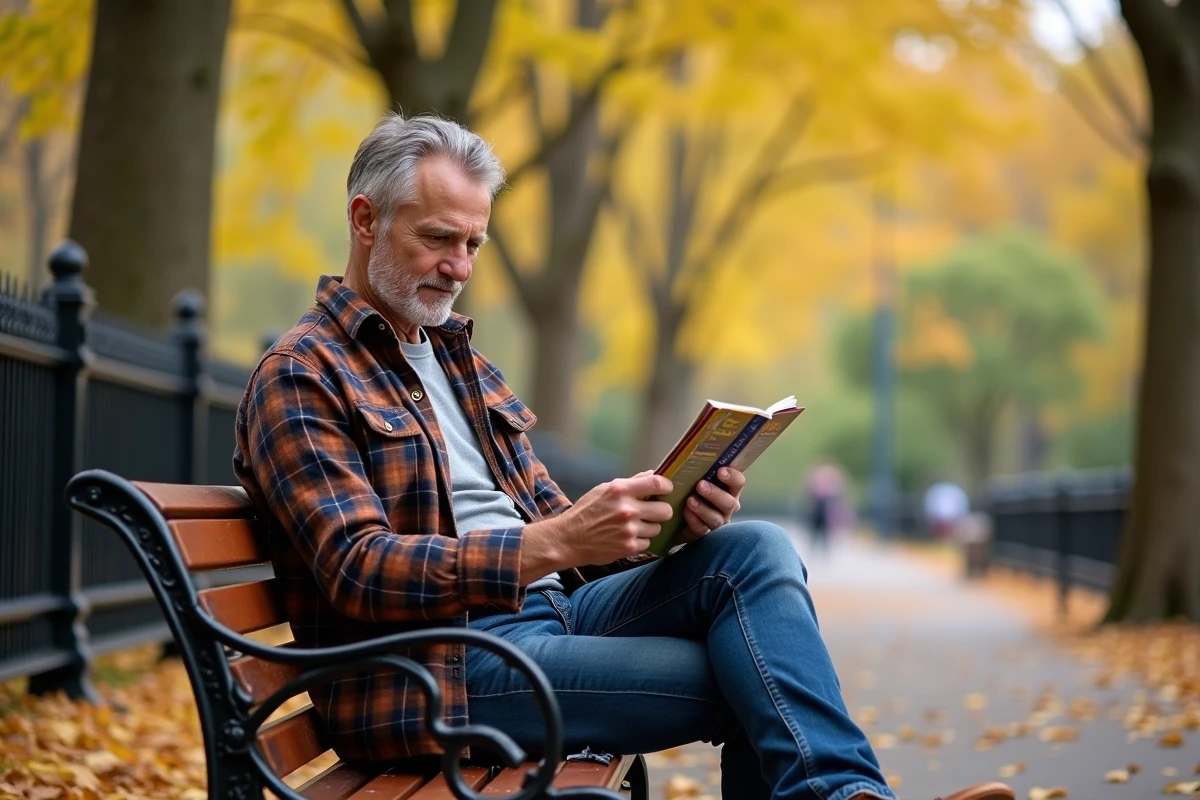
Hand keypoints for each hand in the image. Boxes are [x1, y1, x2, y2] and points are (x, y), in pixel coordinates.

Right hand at [535, 472, 674, 568]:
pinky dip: (640, 540)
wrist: (569, 539)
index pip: (657, 483)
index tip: (668, 490)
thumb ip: (631, 482)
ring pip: (657, 528)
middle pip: (665, 510)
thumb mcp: (605, 489)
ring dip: (650, 527)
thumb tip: (653, 474)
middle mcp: (627, 509)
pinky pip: (648, 542)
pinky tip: (627, 537)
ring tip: (635, 526)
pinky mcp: (629, 547)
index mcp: (620, 490)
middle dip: (661, 511)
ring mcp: (629, 530)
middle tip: (653, 512)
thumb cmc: (586, 511)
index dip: (668, 486)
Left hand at [676, 467, 745, 543]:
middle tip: (700, 485)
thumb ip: (696, 469)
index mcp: (728, 489)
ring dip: (703, 508)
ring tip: (690, 500)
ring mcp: (716, 521)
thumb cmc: (688, 489)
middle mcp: (727, 507)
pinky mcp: (703, 533)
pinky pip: (701, 529)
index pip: (738, 482)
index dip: (733, 477)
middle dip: (715, 494)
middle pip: (729, 503)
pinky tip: (685, 512)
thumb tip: (690, 454)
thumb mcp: (692, 477)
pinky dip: (693, 519)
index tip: (720, 471)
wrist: (673, 514)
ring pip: (716, 518)